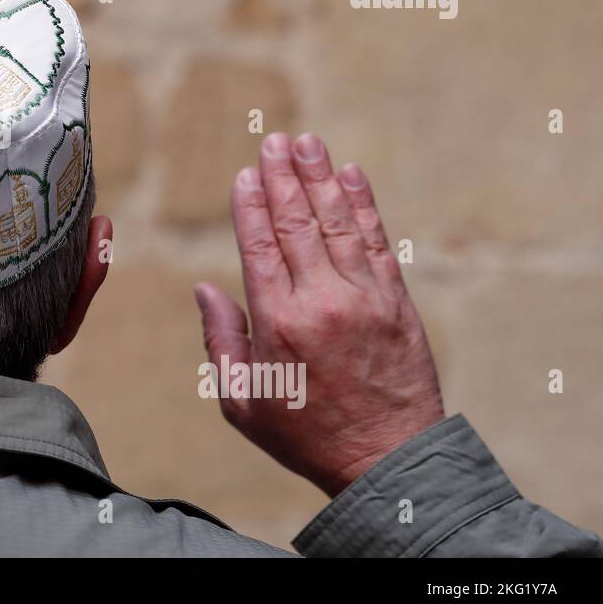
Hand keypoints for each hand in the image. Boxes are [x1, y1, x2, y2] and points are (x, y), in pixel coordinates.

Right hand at [195, 132, 444, 496]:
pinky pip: (376, 243)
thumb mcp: (242, 401)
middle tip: (273, 141)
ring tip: (307, 143)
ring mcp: (364, 299)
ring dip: (320, 178)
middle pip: (297, 224)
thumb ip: (220, 340)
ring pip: (338, 224)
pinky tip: (352, 176)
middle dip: (282, 177)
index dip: (250, 205)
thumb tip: (205, 288)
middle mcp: (321, 302)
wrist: (388, 462)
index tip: (244, 173)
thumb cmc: (305, 435)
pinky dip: (364, 206)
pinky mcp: (396, 304)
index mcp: (278, 324)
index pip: (259, 246)